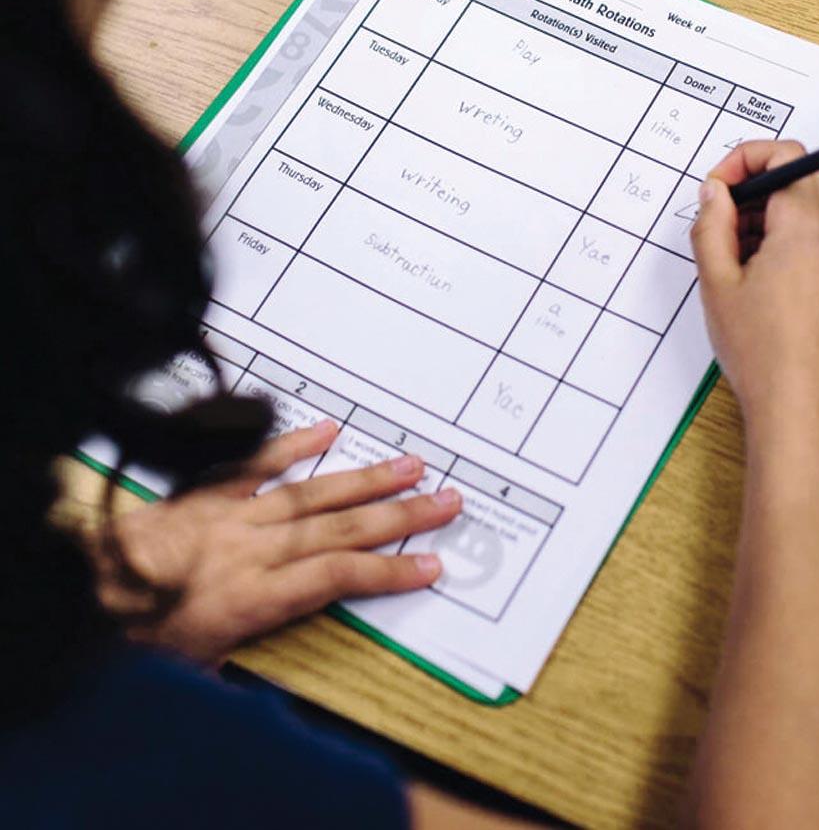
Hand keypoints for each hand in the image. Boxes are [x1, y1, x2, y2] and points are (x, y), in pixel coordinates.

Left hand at [91, 420, 461, 663]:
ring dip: (366, 479)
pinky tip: (328, 428)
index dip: (390, 571)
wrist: (81, 589)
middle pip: (340, 529)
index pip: (338, 578)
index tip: (432, 564)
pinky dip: (294, 443)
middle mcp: (254, 550)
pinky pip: (257, 463)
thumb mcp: (195, 672)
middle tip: (446, 501)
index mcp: (253, 598)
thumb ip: (246, 664)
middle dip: (400, 516)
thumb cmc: (134, 636)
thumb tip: (277, 682)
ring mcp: (234, 515)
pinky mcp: (210, 491)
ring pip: (312, 493)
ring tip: (411, 464)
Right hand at [691, 141, 818, 444]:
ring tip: (732, 256)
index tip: (714, 190)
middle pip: (798, 174)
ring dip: (766, 213)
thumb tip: (714, 191)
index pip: (784, 153)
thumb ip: (711, 224)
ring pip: (805, 204)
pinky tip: (753, 277)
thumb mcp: (717, 281)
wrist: (803, 408)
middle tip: (719, 221)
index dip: (742, 160)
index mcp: (806, 224)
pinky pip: (814, 234)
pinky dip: (782, 236)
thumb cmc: (762, 351)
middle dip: (753, 186)